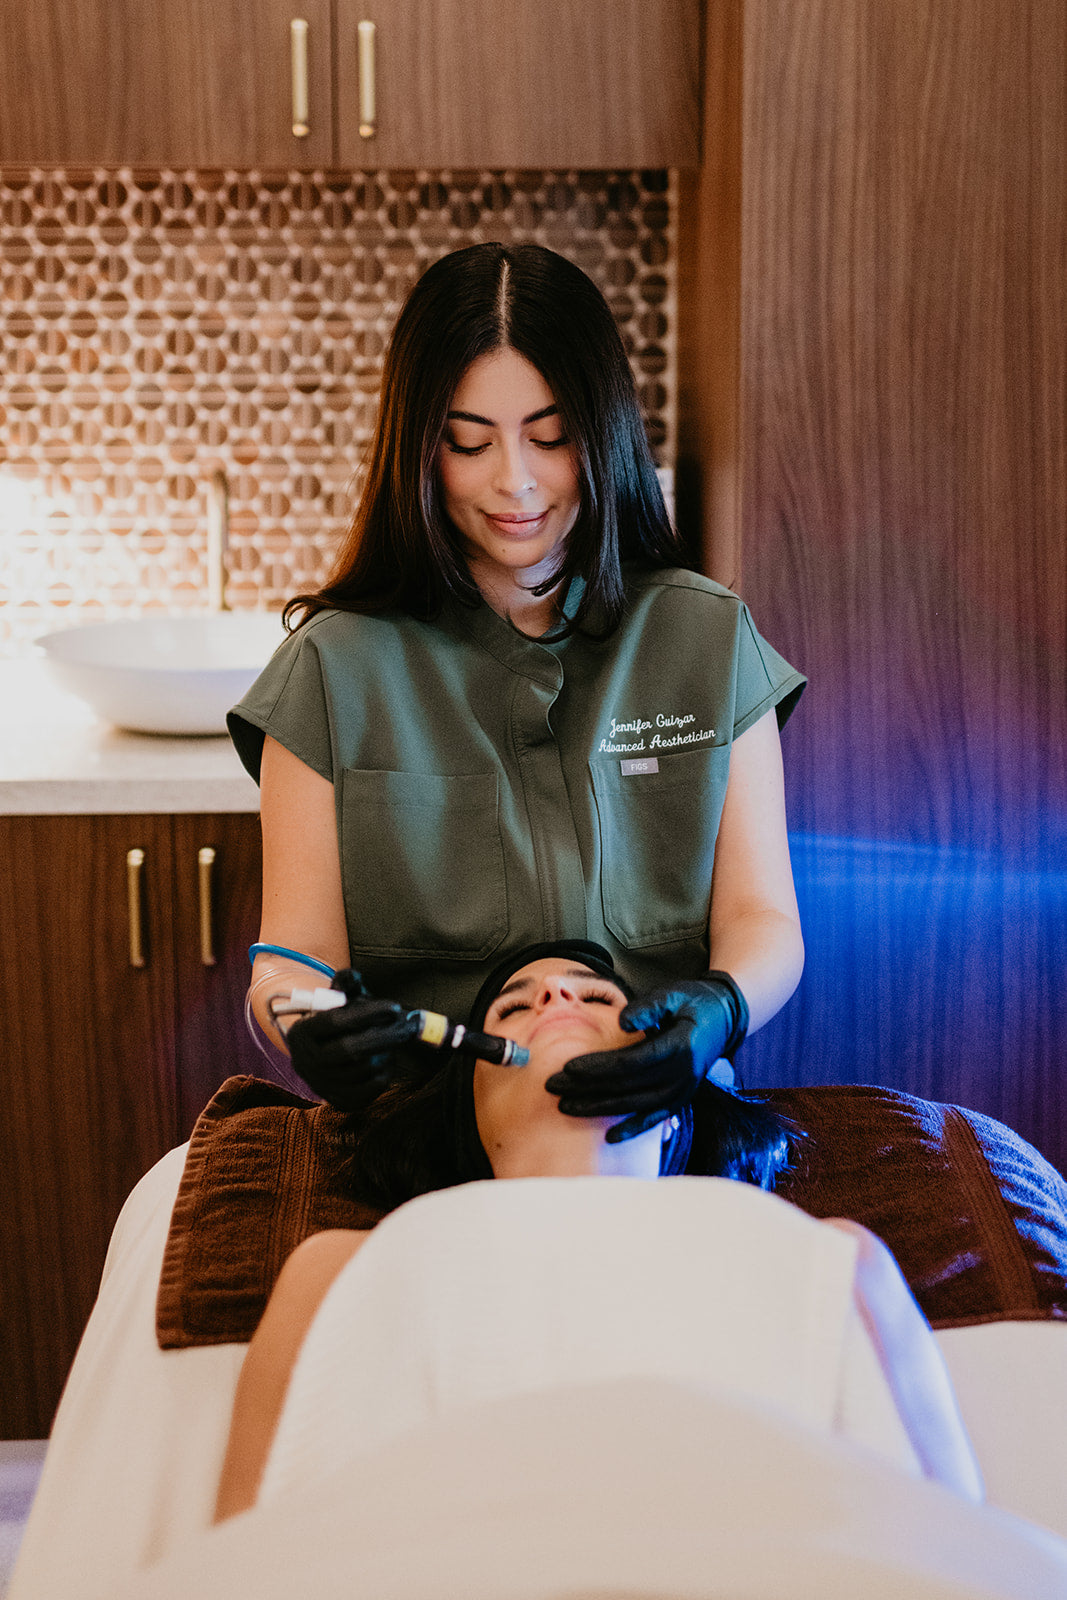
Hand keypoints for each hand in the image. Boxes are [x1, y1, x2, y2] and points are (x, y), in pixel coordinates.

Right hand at [284, 969, 419, 1111]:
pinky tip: (385, 1060)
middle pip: (350, 1050)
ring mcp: (320, 1084)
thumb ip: (346, 984)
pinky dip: (385, 1073)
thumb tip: (353, 975)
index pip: (335, 1021)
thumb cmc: (339, 1019)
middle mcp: (304, 1061)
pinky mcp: (338, 1101)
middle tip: (407, 1026)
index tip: (394, 1007)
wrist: (326, 1051)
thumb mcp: (340, 998)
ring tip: (391, 1041)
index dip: (368, 1013)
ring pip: (363, 1070)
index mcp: (301, 1032)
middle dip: (385, 1036)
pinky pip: (370, 1090)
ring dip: (386, 1053)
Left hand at [544, 972, 748, 1143]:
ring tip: (565, 1107)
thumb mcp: (673, 994)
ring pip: (634, 1106)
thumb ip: (648, 1007)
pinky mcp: (680, 1099)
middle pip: (626, 1087)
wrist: (725, 1018)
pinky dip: (632, 1130)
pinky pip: (654, 1119)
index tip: (568, 1067)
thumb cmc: (692, 1002)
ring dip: (599, 1109)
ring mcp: (682, 1091)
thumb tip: (623, 1023)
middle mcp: (682, 1075)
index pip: (631, 1062)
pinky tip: (608, 1137)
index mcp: (679, 1047)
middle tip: (552, 1087)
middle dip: (586, 1089)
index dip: (598, 1067)